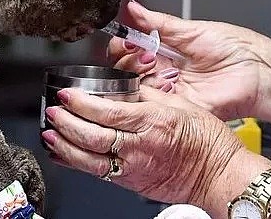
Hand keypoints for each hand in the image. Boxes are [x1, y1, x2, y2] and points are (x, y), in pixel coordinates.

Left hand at [42, 85, 246, 206]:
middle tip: (53, 110)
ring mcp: (134, 168)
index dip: (82, 103)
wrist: (221, 176)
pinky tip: (64, 154)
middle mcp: (140, 147)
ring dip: (64, 146)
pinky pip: (98, 173)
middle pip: (93, 136)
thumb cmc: (209, 142)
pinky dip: (76, 163)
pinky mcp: (132, 183)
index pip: (107, 111)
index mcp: (153, 122)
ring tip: (50, 132)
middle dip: (66, 123)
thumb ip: (149, 95)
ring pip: (90, 160)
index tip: (67, 94)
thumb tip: (124, 86)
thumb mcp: (182, 105)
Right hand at [108, 0, 270, 120]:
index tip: (128, 39)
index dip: (124, 45)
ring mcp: (170, 92)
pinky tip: (165, 82)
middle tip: (145, 53)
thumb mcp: (192, 30)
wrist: (258, 71)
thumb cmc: (236, 49)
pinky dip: (153, 93)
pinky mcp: (178, 109)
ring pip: (135, 88)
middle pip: (126, 70)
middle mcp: (164, 73)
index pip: (129, 50)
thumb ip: (158, 23)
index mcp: (165, 52)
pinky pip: (154, 105)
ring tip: (156, 65)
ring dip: (140, 75)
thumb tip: (133, 9)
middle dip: (130, 59)